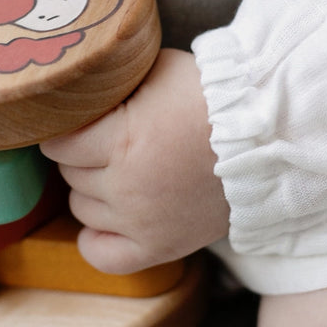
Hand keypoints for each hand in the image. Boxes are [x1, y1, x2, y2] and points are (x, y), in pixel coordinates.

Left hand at [40, 49, 230, 273]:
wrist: (268, 137)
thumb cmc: (214, 97)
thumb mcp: (157, 71)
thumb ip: (113, 84)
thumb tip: (77, 87)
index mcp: (123, 139)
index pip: (58, 144)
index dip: (64, 130)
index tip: (79, 124)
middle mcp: (128, 185)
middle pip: (71, 175)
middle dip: (83, 157)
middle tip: (109, 143)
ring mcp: (143, 221)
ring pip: (83, 209)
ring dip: (93, 190)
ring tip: (120, 172)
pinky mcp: (162, 246)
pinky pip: (103, 256)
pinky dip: (96, 240)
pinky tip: (107, 219)